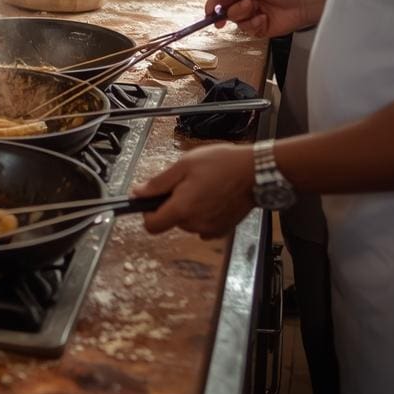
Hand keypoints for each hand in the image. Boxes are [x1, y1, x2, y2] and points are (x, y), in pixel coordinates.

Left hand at [133, 143, 255, 239]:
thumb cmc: (222, 164)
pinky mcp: (223, 229)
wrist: (255, 172)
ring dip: (188, 208)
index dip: (147, 212)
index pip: (151, 226)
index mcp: (182, 209)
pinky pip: (203, 225)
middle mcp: (195, 224)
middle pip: (170, 221)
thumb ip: (158, 183)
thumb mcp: (183, 165)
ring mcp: (210, 228)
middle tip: (185, 182)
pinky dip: (202, 214)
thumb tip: (138, 193)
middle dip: (172, 203)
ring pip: (186, 222)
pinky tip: (211, 197)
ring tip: (201, 186)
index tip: (151, 199)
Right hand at [207, 0, 313, 37]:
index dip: (213, 4)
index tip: (209, 11)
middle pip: (225, 10)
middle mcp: (244, 2)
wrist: (302, 2)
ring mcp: (251, 16)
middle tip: (247, 5)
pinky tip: (265, 18)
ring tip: (259, 9)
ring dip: (245, 15)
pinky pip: (248, 30)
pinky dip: (255, 24)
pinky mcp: (258, 28)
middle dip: (233, 9)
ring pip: (236, 21)